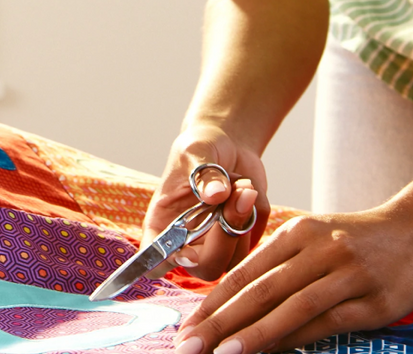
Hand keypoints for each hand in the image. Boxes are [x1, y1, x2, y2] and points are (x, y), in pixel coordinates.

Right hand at [144, 125, 270, 278]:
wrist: (228, 145)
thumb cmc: (199, 149)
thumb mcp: (195, 152)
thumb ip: (203, 174)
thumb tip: (216, 195)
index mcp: (163, 224)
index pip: (155, 259)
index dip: (169, 264)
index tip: (188, 252)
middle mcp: (188, 241)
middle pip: (206, 268)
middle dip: (223, 239)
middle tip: (233, 199)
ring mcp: (217, 244)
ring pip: (236, 258)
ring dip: (242, 218)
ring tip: (239, 185)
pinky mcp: (243, 239)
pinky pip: (256, 237)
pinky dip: (256, 211)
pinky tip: (245, 189)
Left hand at [170, 201, 412, 353]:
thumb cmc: (357, 240)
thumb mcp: (314, 239)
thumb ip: (278, 268)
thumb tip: (235, 306)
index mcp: (297, 233)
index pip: (245, 272)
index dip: (213, 302)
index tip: (186, 326)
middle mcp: (318, 250)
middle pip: (260, 291)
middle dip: (220, 321)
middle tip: (189, 345)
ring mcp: (346, 274)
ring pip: (291, 307)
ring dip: (253, 334)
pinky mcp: (371, 300)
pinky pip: (326, 322)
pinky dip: (295, 338)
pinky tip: (270, 352)